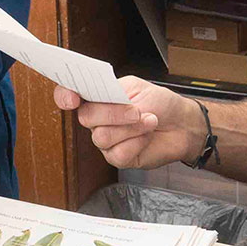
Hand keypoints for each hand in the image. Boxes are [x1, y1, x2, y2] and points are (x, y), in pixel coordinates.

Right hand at [54, 76, 204, 169]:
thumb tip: (102, 99)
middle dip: (114, 113)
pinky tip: (147, 137)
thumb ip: (116, 92)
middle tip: (137, 111)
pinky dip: (137, 143)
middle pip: (86, 118)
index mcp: (98, 97)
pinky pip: (117, 154)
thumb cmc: (160, 103)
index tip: (72, 99)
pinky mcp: (117, 157)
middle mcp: (97, 119)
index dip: (64, 96)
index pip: (69, 95)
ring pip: (102, 137)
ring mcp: (106, 140)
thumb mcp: (139, 88)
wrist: (181, 124)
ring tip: (149, 121)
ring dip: (131, 128)